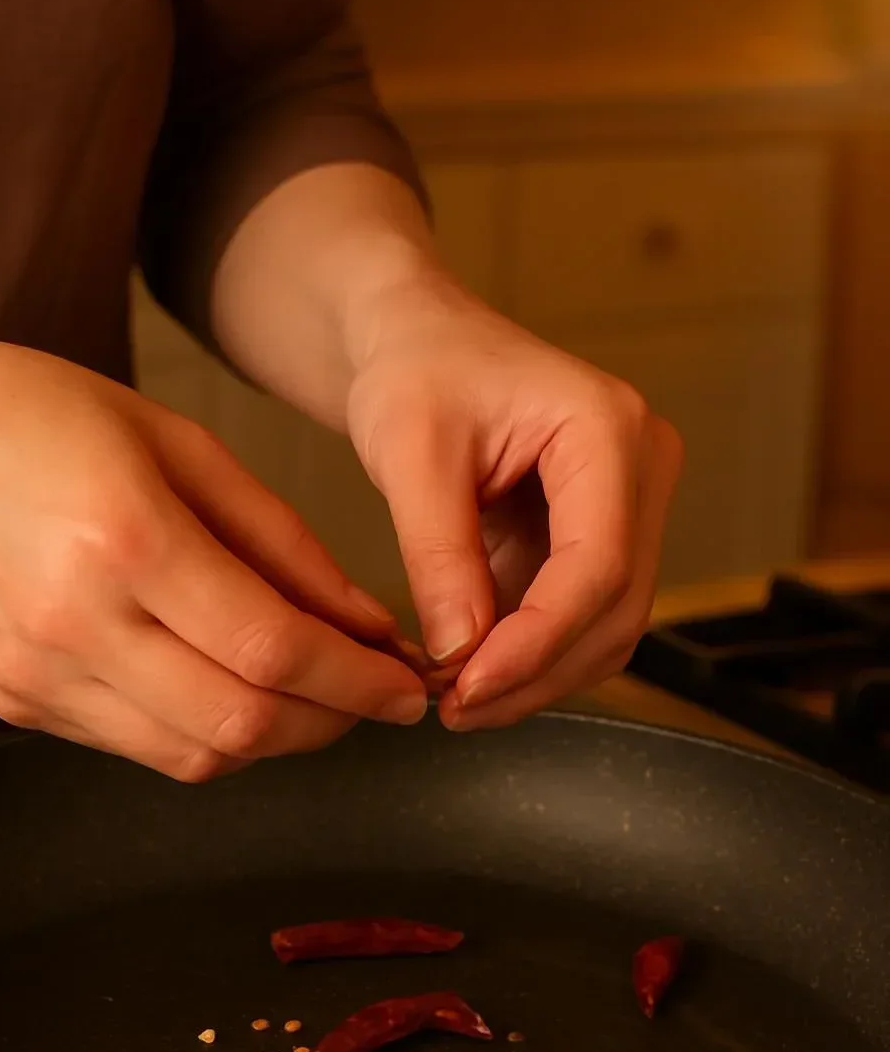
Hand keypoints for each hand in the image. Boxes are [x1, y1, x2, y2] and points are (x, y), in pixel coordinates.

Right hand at [0, 322, 426, 777]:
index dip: (358, 682)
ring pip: (196, 756)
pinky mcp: (16, 702)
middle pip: (242, 724)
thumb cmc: (33, 414)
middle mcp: (75, 621)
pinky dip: (208, 732)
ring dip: (275, 738)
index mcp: (124, 537)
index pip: (274, 649)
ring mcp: (38, 674)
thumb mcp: (180, 444)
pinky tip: (230, 688)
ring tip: (311, 694)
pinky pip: (142, 748)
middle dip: (332, 723)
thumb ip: (284, 544)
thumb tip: (367, 626)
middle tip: (373, 697)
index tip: (407, 685)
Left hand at [346, 276, 682, 727]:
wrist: (420, 343)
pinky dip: (529, 656)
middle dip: (535, 672)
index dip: (537, 643)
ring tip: (453, 697)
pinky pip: (582, 619)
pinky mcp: (602, 537)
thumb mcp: (409, 452)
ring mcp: (630, 507)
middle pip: (616, 609)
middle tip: (452, 709)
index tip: (467, 688)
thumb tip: (459, 653)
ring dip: (535, 676)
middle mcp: (642, 468)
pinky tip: (469, 670)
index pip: (598, 565)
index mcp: (609, 429)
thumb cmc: (416, 370)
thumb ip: (438, 553)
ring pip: (607, 628)